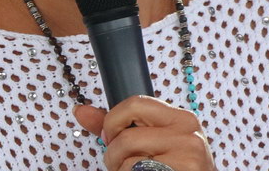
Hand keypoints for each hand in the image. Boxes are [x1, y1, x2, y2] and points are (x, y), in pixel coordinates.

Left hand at [73, 95, 214, 170]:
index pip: (135, 103)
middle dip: (114, 152)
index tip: (110, 136)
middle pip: (127, 135)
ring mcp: (188, 155)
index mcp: (181, 118)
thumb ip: (118, 125)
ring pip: (129, 159)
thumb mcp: (153, 141)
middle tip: (119, 163)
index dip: (113, 121)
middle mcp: (188, 132)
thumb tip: (80, 110)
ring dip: (121, 170)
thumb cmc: (175, 169)